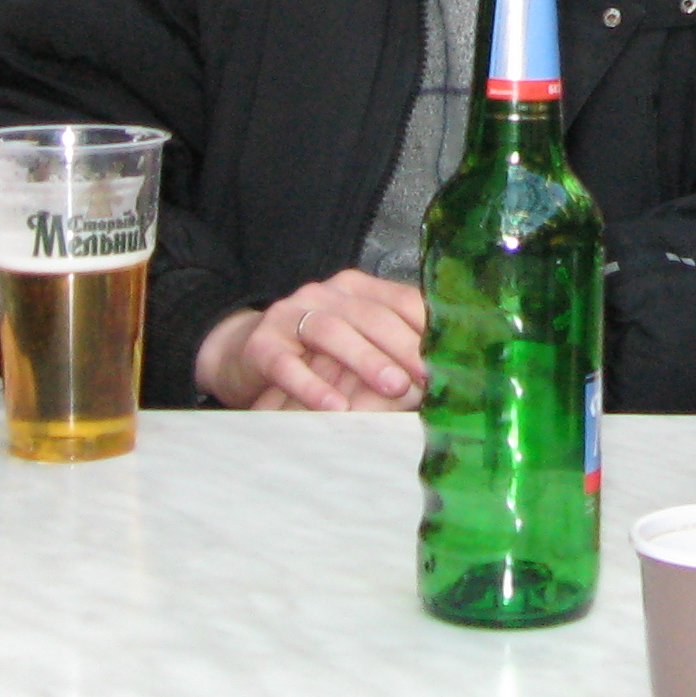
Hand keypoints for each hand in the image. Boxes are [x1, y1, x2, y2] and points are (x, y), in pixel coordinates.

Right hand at [195, 270, 427, 410]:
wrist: (242, 354)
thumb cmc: (313, 354)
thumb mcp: (355, 342)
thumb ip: (390, 349)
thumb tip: (442, 376)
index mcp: (355, 289)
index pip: (400, 300)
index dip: (428, 327)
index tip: (452, 357)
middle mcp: (325, 294)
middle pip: (371, 315)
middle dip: (404, 346)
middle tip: (430, 376)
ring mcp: (291, 315)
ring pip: (333, 332)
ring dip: (367, 360)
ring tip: (394, 388)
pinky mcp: (262, 344)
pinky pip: (287, 364)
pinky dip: (312, 386)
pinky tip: (334, 407)